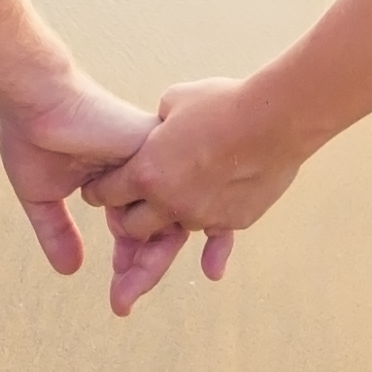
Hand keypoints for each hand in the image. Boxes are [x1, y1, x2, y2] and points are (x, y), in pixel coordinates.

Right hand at [0, 69, 154, 280]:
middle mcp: (144, 172)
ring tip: (123, 293)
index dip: (131, 260)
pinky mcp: (156, 152)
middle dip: (143, 271)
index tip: (118, 292)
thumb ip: (57, 232)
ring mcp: (153, 161)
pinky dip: (154, 239)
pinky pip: (172, 202)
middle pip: (159, 229)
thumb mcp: (41, 197)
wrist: (32, 99)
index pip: (140, 226)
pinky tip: (131, 263)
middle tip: (121, 306)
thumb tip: (71, 272)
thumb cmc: (31, 137)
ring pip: (168, 220)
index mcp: (121, 179)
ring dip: (148, 263)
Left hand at [97, 74, 307, 312]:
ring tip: (165, 232)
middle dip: (125, 220)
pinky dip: (213, 250)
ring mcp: (201, 216)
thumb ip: (158, 124)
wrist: (274, 121)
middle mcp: (169, 202)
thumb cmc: (222, 104)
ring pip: (173, 236)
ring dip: (167, 231)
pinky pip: (216, 241)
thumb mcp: (175, 102)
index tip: (97, 190)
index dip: (99, 190)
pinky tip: (212, 269)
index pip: (106, 193)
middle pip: (131, 227)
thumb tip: (160, 128)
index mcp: (146, 172)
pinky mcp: (232, 221)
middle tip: (126, 213)